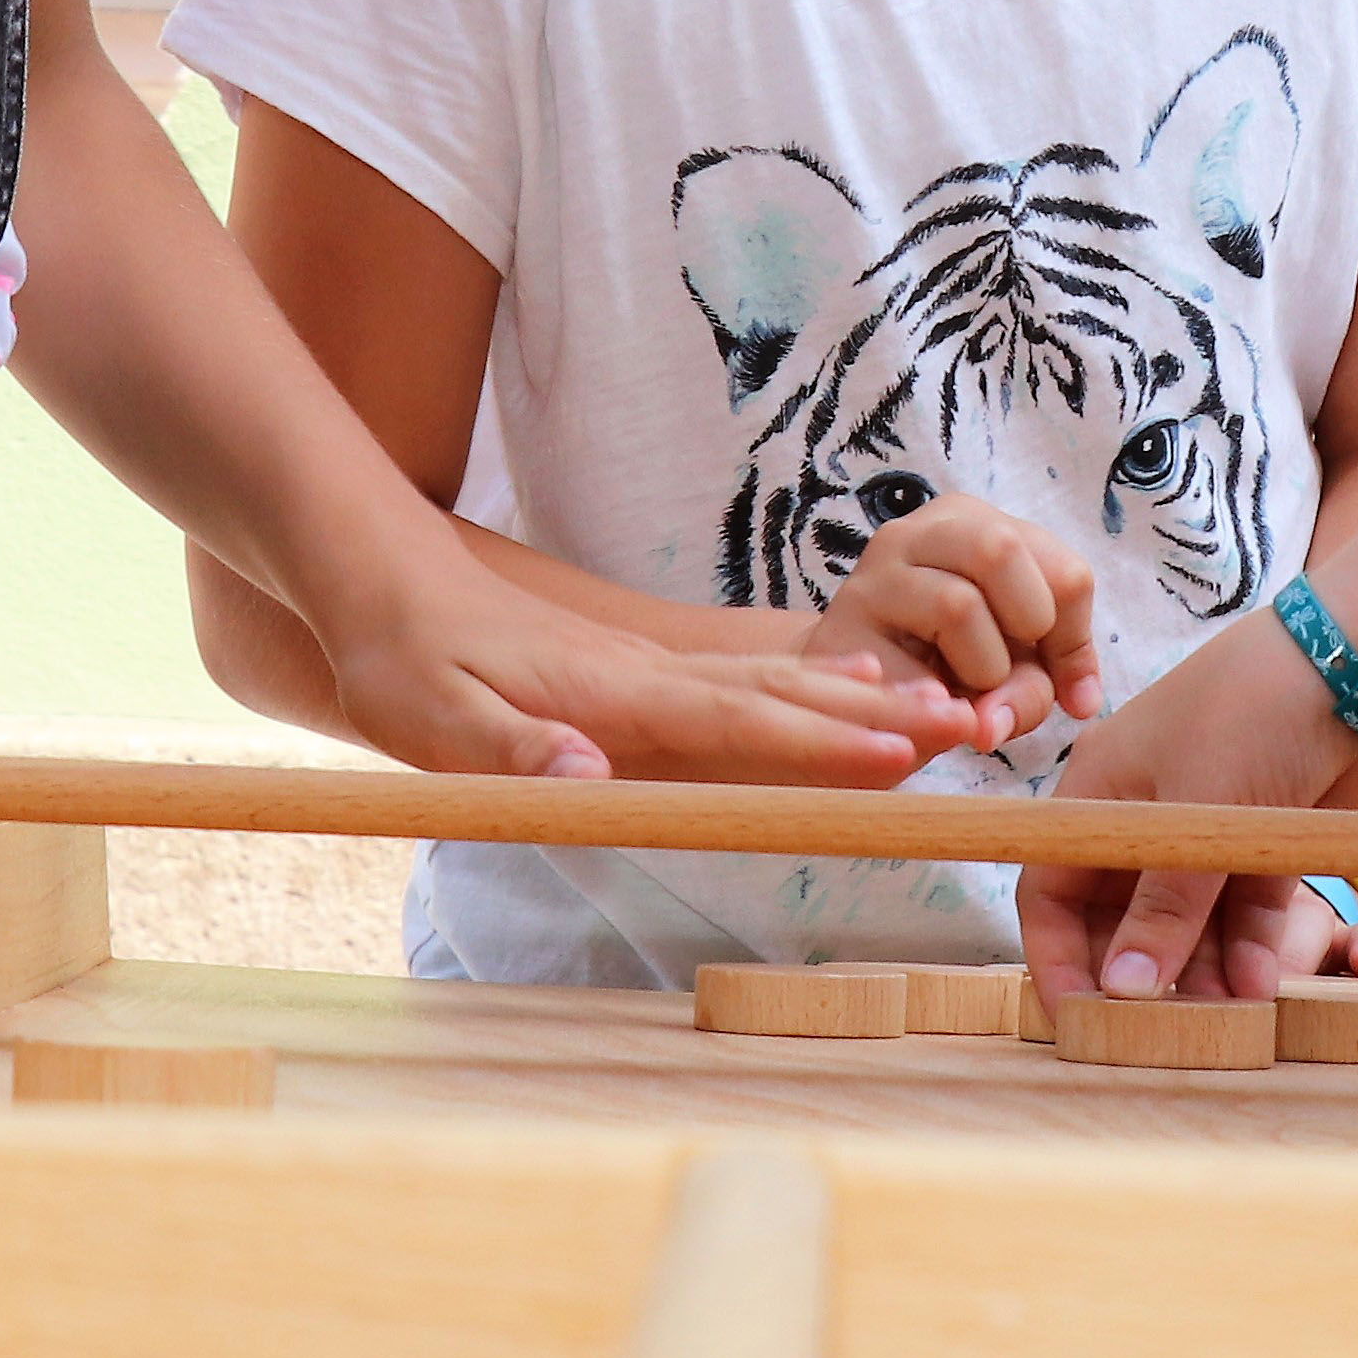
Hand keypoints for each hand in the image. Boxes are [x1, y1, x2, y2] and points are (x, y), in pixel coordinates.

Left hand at [315, 530, 990, 786]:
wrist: (383, 581)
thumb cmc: (404, 662)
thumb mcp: (433, 722)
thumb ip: (512, 751)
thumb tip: (589, 775)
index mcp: (617, 696)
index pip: (739, 722)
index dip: (822, 744)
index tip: (899, 753)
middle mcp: (654, 677)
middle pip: (789, 698)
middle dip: (883, 719)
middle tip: (974, 729)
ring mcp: (657, 670)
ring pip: (783, 686)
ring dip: (867, 703)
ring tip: (950, 713)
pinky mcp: (647, 673)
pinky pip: (753, 684)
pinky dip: (818, 689)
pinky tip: (866, 688)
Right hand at [814, 499, 1103, 745]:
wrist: (845, 708)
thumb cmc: (938, 678)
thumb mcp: (1007, 674)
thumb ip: (1042, 683)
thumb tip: (1079, 704)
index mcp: (971, 525)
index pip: (1065, 571)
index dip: (1073, 642)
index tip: (1063, 688)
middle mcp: (917, 532)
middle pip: (1003, 549)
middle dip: (1026, 628)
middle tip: (1008, 669)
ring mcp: (873, 573)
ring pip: (960, 603)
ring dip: (982, 670)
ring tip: (964, 690)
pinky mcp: (843, 625)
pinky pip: (911, 664)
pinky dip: (940, 702)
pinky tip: (930, 706)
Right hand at [1018, 609, 1357, 1006]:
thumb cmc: (1255, 713)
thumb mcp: (1197, 816)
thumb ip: (1163, 908)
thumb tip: (1122, 990)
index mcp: (1100, 792)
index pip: (1053, 888)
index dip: (1059, 956)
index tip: (1080, 1019)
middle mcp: (1145, 813)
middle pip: (1121, 915)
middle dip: (1140, 974)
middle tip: (1161, 1034)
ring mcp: (1208, 828)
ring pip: (1189, 921)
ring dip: (1202, 971)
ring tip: (1224, 1019)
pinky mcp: (1265, 840)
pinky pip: (1244, 911)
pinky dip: (1249, 948)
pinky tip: (1260, 986)